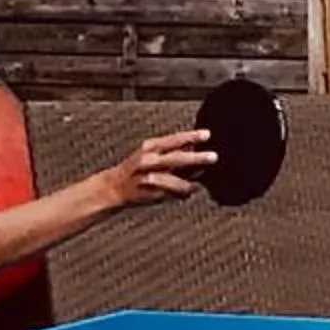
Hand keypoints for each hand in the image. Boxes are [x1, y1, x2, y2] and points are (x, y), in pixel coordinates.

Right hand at [99, 129, 214, 208]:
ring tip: (197, 183)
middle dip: (196, 158)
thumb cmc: (137, 168)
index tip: (207, 134)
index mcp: (150, 147)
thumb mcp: (152, 152)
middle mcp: (149, 161)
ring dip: (190, 182)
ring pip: (178, 180)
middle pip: (176, 158)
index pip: (173, 140)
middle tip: (214, 157)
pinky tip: (186, 192)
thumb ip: (172, 150)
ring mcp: (150, 178)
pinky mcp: (153, 194)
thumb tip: (194, 146)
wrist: (115, 187)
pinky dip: (183, 193)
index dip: (191, 137)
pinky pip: (176, 194)